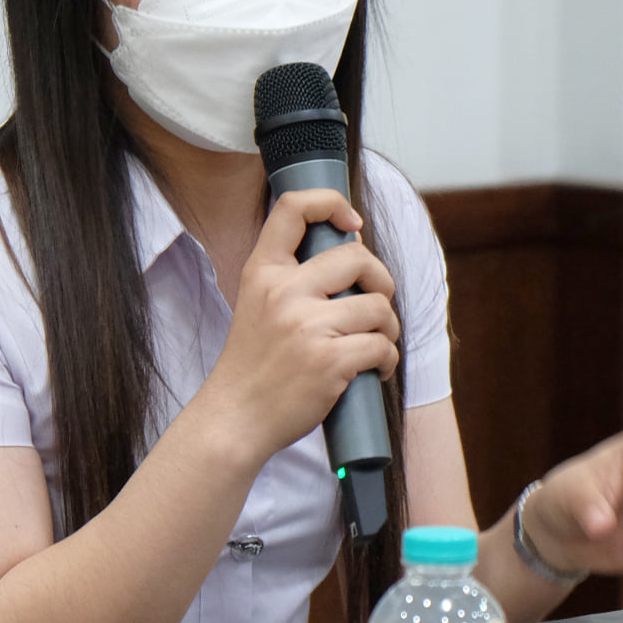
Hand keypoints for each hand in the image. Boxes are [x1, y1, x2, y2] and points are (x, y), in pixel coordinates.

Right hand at [196, 189, 400, 463]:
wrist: (234, 419)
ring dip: (388, 328)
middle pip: (358, 257)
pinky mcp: (330, 361)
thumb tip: (353, 247)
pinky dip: (387, 360)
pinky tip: (373, 371)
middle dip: (381, 280)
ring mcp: (307, 326)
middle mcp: (284, 292)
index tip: (352, 224)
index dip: (332, 203)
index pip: (294, 208)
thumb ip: (292, 277)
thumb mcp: (256, 304)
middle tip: (376, 302)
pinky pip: (382, 346)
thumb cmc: (253, 365)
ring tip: (374, 344)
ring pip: (379, 306)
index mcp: (263, 272)